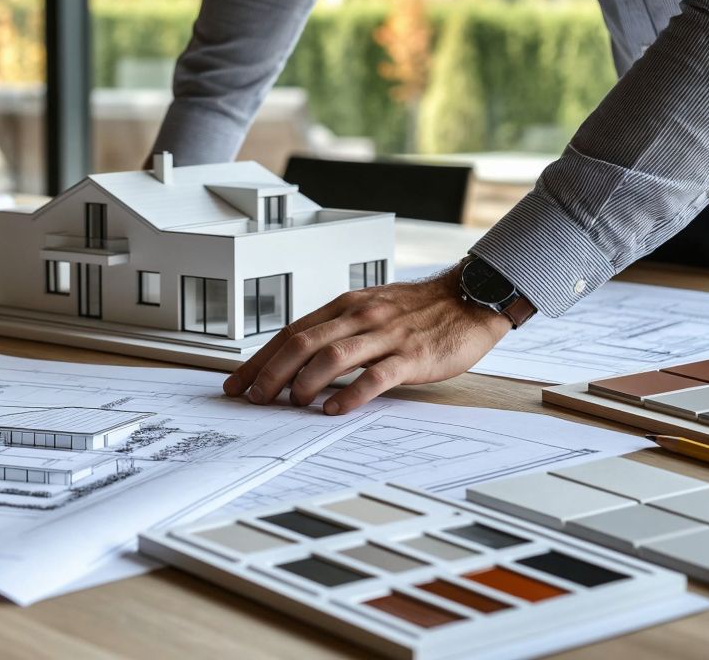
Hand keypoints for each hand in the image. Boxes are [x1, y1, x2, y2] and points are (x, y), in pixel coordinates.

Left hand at [222, 266, 511, 414]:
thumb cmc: (419, 310)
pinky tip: (334, 410)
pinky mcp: (412, 355)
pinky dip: (351, 394)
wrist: (471, 298)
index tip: (237, 381)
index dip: (259, 358)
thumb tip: (298, 360)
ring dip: (304, 382)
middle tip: (253, 398)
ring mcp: (385, 335)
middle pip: (302, 343)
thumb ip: (338, 330)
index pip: (291, 332)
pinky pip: (376, 376)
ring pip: (333, 356)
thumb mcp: (370, 310)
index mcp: (345, 306)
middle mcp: (359, 316)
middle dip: (270, 372)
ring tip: (289, 403)